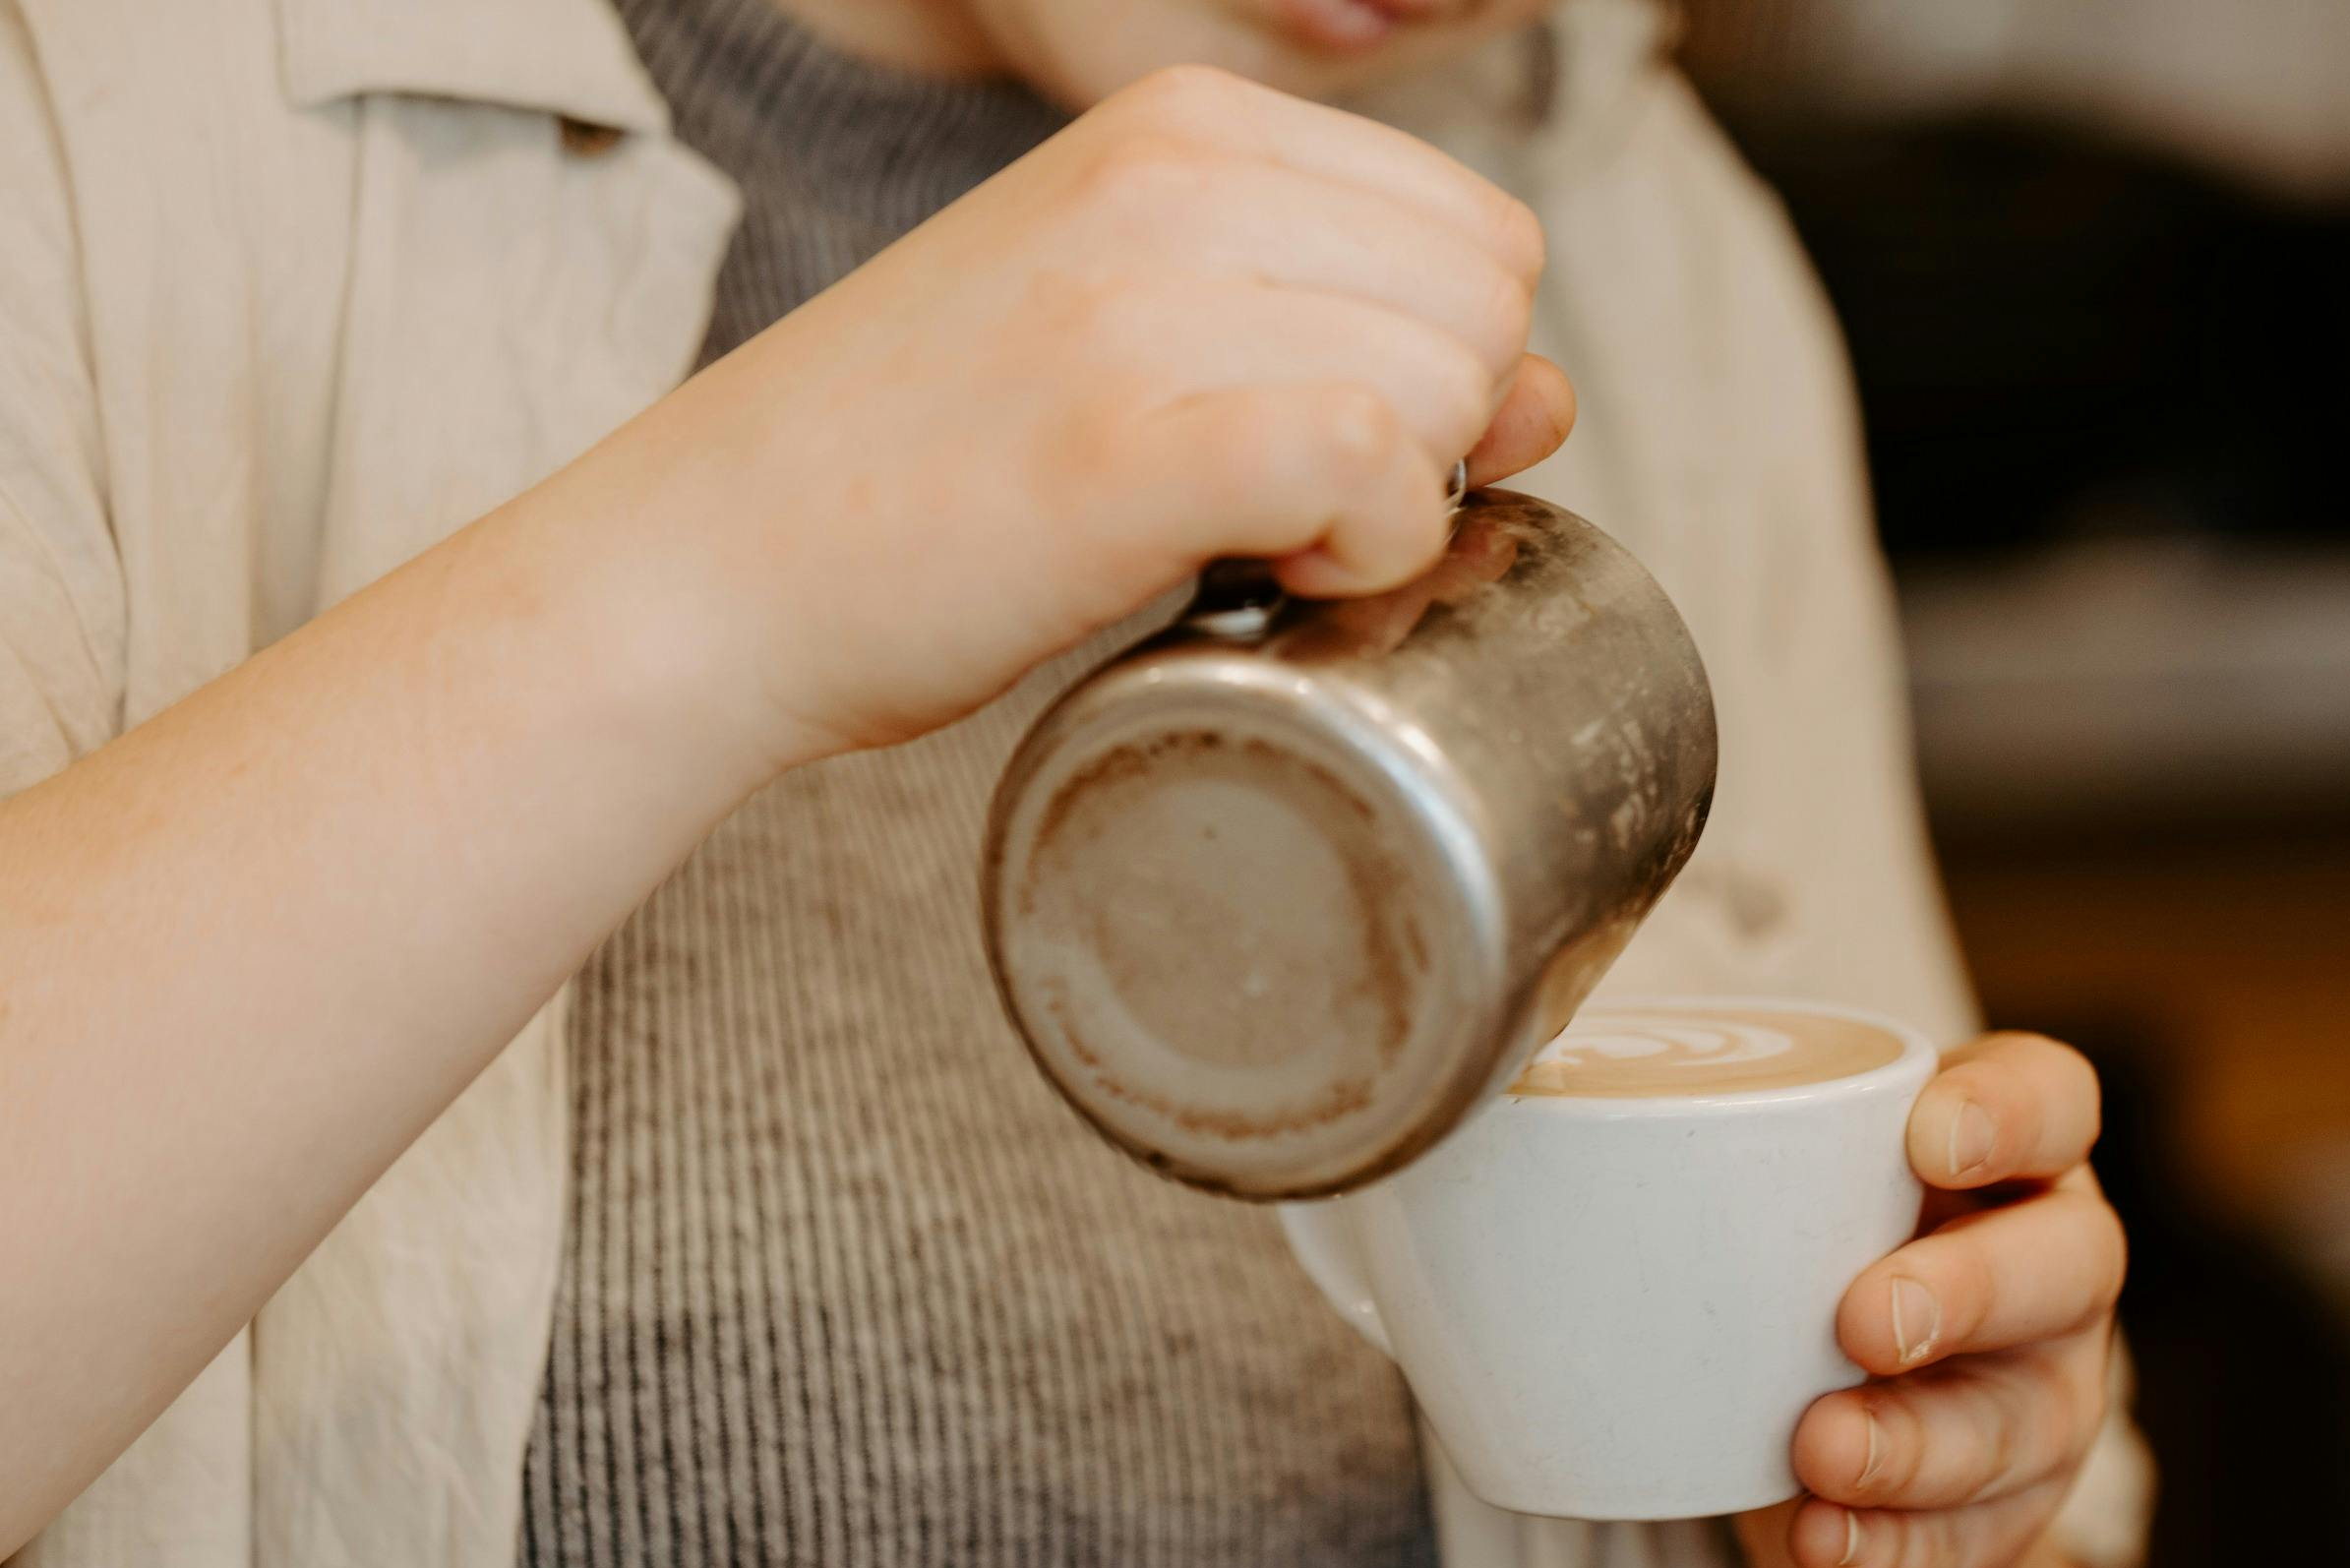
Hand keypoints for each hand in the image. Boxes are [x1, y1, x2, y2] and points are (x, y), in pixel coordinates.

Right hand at [555, 63, 1572, 779]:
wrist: (713, 565)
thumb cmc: (935, 475)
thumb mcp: (1152, 345)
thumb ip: (1352, 338)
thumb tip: (1550, 389)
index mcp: (1182, 126)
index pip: (1480, 231)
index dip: (1445, 366)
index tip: (1323, 438)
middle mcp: (1172, 178)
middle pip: (1489, 305)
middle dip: (1438, 432)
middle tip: (1291, 503)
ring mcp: (1142, 301)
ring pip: (1453, 387)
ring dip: (1396, 502)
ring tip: (1253, 538)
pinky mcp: (1125, 442)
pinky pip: (1376, 465)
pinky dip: (1368, 549)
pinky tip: (1269, 574)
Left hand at [1742, 1035, 2126, 1567]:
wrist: (1834, 1457)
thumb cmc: (1802, 1266)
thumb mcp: (1785, 1196)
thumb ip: (1717, 1153)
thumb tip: (1526, 1119)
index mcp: (2010, 1158)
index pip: (2055, 1101)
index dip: (2011, 1111)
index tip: (1925, 1137)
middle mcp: (2055, 1270)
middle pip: (2070, 1264)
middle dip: (1972, 1290)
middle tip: (1864, 1319)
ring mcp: (2044, 1400)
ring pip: (2018, 1423)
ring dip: (1915, 1442)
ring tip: (1819, 1449)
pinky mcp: (2004, 1520)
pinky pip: (1964, 1543)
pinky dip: (1888, 1547)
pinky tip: (1822, 1540)